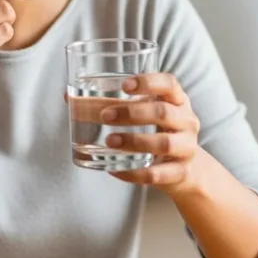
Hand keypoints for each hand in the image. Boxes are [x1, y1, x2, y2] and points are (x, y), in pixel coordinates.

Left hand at [100, 73, 203, 194]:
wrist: (188, 170)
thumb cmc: (159, 131)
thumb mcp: (146, 112)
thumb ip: (112, 104)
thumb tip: (69, 98)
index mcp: (177, 100)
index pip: (169, 84)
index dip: (148, 82)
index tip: (124, 85)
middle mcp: (186, 121)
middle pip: (163, 112)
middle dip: (132, 113)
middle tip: (105, 116)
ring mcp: (186, 148)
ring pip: (164, 143)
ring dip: (134, 141)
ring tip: (109, 141)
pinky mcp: (180, 173)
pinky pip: (157, 174)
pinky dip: (134, 173)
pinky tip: (114, 170)